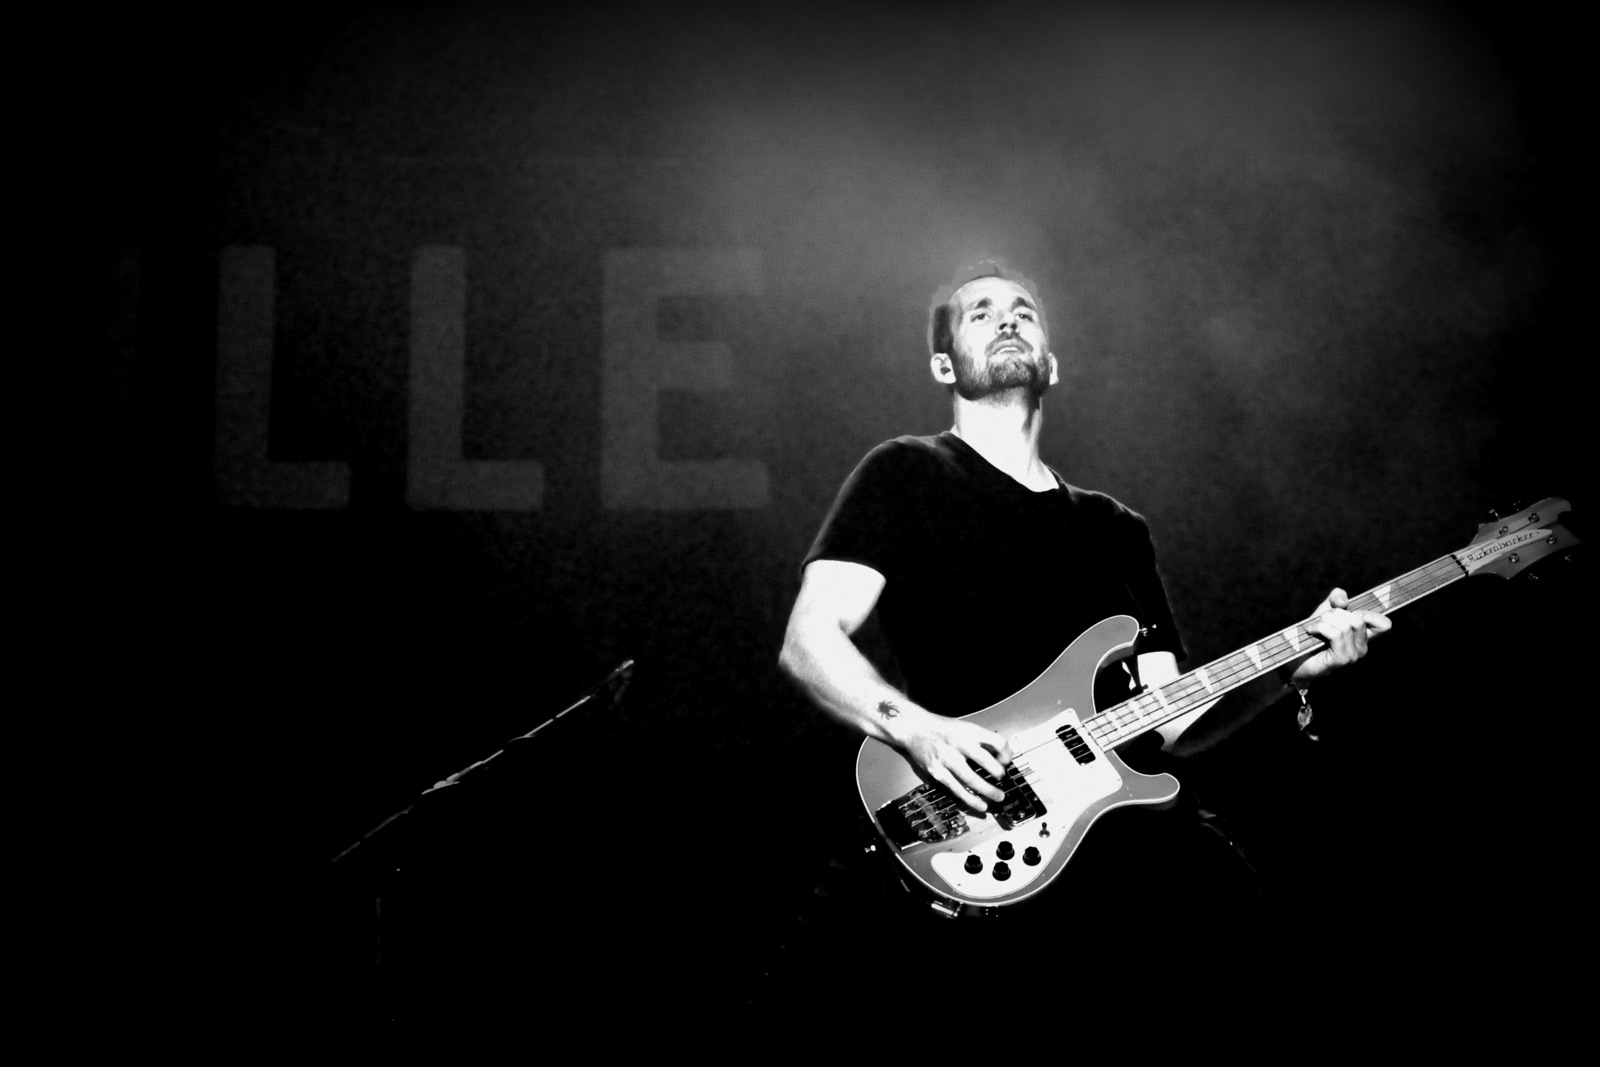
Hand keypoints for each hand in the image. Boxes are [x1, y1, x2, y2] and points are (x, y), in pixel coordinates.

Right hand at [896, 715, 1013, 814]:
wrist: (913, 728)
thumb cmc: (941, 728)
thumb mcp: (964, 727)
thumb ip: (981, 740)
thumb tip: (1001, 757)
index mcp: (969, 731)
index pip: (996, 742)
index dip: (1006, 754)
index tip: (1007, 761)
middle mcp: (958, 743)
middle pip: (986, 761)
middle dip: (999, 774)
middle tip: (1002, 780)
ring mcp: (947, 758)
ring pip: (972, 780)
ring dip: (988, 791)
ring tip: (998, 797)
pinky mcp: (937, 772)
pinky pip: (957, 789)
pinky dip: (971, 799)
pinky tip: (980, 804)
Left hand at [1289, 587, 1390, 684]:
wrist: (1295, 660)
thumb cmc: (1312, 637)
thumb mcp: (1325, 614)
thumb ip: (1335, 601)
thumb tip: (1342, 597)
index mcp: (1364, 637)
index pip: (1384, 625)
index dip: (1369, 612)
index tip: (1345, 609)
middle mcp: (1363, 647)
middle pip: (1359, 620)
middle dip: (1337, 614)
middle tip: (1323, 620)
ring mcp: (1354, 655)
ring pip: (1346, 626)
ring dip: (1326, 621)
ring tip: (1315, 626)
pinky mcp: (1341, 659)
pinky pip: (1336, 634)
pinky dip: (1321, 627)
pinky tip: (1311, 630)